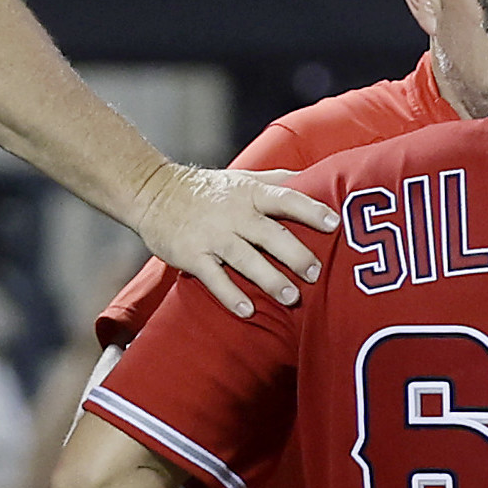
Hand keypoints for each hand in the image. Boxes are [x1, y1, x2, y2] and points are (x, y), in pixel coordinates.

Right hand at [132, 160, 335, 314]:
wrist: (152, 192)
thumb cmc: (208, 189)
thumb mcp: (243, 177)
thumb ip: (278, 180)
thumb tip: (316, 176)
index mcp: (250, 193)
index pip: (286, 198)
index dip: (311, 210)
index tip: (334, 223)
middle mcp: (234, 214)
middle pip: (271, 234)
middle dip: (296, 255)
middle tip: (316, 273)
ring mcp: (212, 236)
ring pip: (246, 259)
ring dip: (270, 280)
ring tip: (292, 297)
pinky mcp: (192, 255)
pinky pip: (214, 278)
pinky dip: (230, 295)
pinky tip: (247, 310)